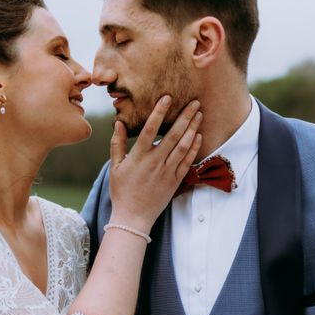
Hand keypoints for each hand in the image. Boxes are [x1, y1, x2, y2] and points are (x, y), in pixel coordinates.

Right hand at [108, 95, 202, 232]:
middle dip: (185, 116)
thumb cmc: (121, 191)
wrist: (133, 217)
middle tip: (195, 102)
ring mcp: (167, 172)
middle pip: (174, 135)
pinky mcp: (175, 181)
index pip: (150, 129)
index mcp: (139, 156)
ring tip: (199, 114)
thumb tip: (118, 122)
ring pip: (184, 146)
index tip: (167, 98)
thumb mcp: (115, 166)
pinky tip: (199, 136)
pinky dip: (194, 147)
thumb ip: (117, 143)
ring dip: (193, 128)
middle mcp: (155, 162)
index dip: (159, 112)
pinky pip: (188, 161)